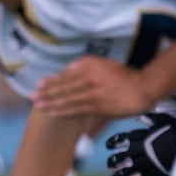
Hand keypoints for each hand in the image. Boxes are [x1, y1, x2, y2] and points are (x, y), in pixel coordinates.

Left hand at [31, 56, 155, 119]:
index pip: (66, 74)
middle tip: (32, 96)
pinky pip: (78, 109)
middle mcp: (90, 77)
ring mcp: (94, 92)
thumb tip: (69, 67)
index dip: (51, 81)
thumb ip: (86, 63)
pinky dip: (64, 111)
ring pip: (68, 98)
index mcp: (90, 66)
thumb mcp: (104, 63)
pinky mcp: (99, 106)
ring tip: (39, 106)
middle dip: (46, 92)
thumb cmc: (124, 76)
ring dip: (52, 102)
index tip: (38, 84)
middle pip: (64, 86)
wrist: (143, 88)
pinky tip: (54, 112)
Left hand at [104, 113, 175, 175]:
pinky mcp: (155, 174)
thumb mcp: (165, 121)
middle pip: (120, 157)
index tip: (108, 146)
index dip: (113, 143)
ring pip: (126, 172)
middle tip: (109, 164)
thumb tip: (142, 117)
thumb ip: (152, 119)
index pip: (122, 139)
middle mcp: (141, 150)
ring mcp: (147, 163)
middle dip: (112, 162)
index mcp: (143, 137)